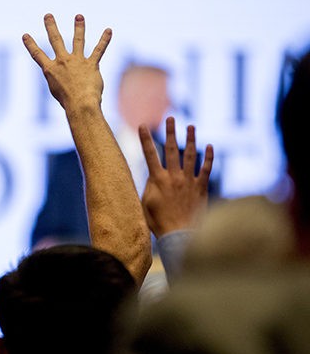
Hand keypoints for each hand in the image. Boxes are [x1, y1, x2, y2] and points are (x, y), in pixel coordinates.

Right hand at [22, 13, 111, 110]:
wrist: (80, 104)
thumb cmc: (68, 102)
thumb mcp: (56, 91)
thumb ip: (58, 80)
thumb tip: (66, 77)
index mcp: (50, 70)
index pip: (37, 55)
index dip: (30, 45)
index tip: (25, 35)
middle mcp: (62, 62)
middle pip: (55, 40)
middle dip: (51, 27)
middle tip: (48, 15)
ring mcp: (77, 61)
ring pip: (78, 40)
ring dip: (79, 27)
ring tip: (79, 16)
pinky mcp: (91, 64)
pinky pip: (99, 50)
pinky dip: (104, 40)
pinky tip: (109, 30)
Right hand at [140, 116, 213, 237]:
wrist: (179, 235)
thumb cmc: (159, 222)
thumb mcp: (146, 204)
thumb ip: (149, 187)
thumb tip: (152, 176)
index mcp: (157, 180)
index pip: (150, 155)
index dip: (145, 139)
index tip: (143, 125)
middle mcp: (174, 177)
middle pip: (171, 150)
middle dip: (170, 132)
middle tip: (171, 118)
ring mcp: (189, 181)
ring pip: (190, 155)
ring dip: (190, 139)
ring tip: (190, 126)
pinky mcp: (201, 188)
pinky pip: (206, 169)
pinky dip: (208, 157)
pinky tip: (210, 146)